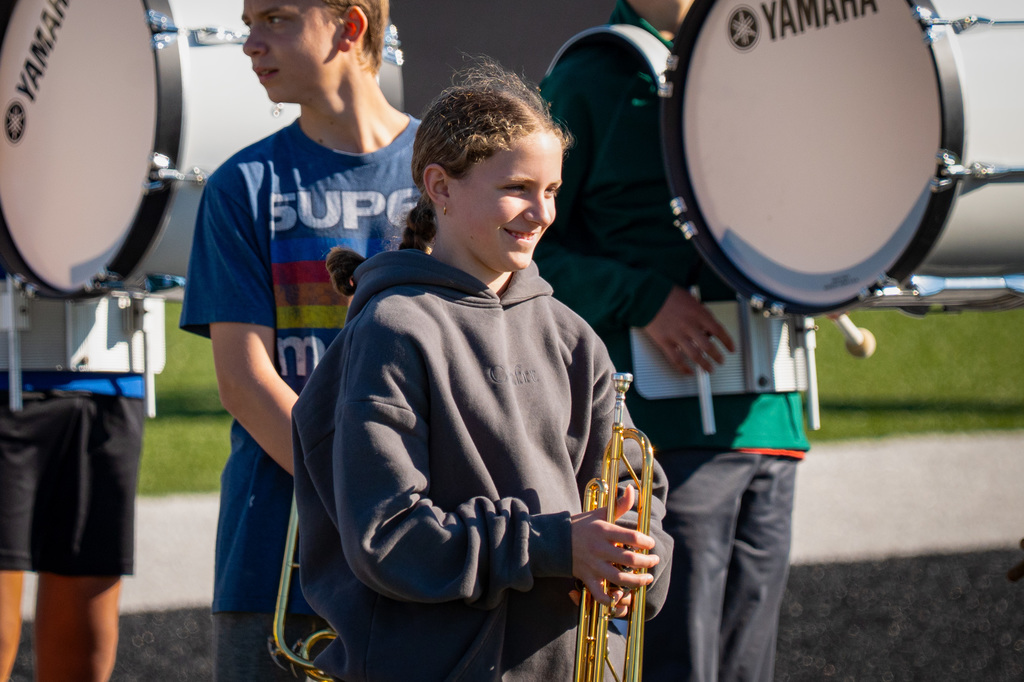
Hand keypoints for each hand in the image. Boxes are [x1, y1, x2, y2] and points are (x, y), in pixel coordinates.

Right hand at [570, 486, 658, 613]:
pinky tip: (622, 596)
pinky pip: (600, 594)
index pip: (631, 537)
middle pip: (630, 559)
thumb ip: (619, 504)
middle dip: (647, 562)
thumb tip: (633, 489)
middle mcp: (599, 549)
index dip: (646, 542)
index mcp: (603, 531)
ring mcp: (593, 566)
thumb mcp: (599, 513)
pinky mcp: (587, 578)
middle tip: (654, 560)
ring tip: (647, 578)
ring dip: (637, 581)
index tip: (650, 544)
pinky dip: (611, 599)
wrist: (554, 541)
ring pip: (620, 579)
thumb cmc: (580, 526)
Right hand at [642, 286, 734, 373]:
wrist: (647, 295)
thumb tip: (707, 326)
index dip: (727, 342)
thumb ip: (700, 313)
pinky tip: (688, 371)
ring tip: (708, 369)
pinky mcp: (664, 341)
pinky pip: (676, 359)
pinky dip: (683, 367)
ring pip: (695, 355)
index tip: (731, 348)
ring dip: (704, 364)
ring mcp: (677, 335)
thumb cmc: (667, 294)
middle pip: (709, 346)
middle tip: (720, 361)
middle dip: (717, 356)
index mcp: (698, 313)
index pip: (719, 330)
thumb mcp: (690, 298)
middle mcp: (690, 326)